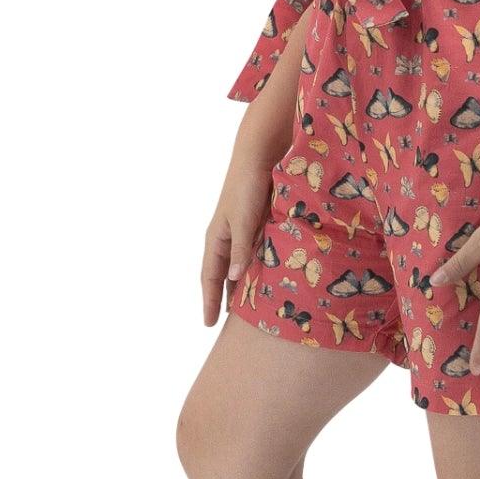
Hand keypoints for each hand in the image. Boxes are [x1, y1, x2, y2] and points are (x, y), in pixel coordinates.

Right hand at [202, 143, 278, 327]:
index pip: (210, 277)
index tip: (208, 324)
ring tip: (250, 307)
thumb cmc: (247, 187)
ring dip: (244, 284)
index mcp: (217, 237)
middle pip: (225, 274)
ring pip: (241, 265)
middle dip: (226, 297)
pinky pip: (258, 253)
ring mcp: (243, 230)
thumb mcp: (243, 221)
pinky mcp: (260, 223)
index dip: (210, 300)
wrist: (260, 155)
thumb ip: (241, 250)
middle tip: (230, 323)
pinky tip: (270, 278)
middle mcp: (228, 236)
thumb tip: (233, 279)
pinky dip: (260, 268)